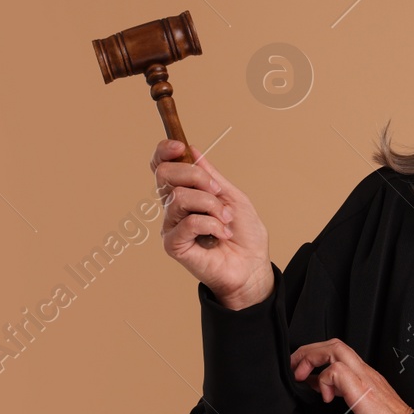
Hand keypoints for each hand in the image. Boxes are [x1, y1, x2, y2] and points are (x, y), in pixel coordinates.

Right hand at [151, 139, 272, 306]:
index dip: (164, 151)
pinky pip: (188, 222)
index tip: (180, 147)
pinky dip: (212, 224)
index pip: (161, 166)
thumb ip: (212, 176)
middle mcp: (173, 208)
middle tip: (217, 191)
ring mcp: (171, 226)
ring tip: (226, 219)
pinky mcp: (173, 245)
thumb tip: (193, 151)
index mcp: (185, 192)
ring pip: (179, 197)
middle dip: (195, 176)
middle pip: (164, 174)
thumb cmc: (244, 235)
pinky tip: (222, 234)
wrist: (252, 266)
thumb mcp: (233, 197)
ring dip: (211, 205)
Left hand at [290, 339, 413, 413]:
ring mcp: (364, 379)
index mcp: (366, 383)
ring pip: (334, 348)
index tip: (302, 378)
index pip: (338, 357)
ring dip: (311, 358)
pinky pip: (336, 370)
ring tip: (301, 375)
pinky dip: (324, 380)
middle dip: (308, 353)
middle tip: (295, 369)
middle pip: (333, 345)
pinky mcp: (361, 388)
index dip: (315, 362)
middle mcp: (365, 375)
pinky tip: (324, 397)